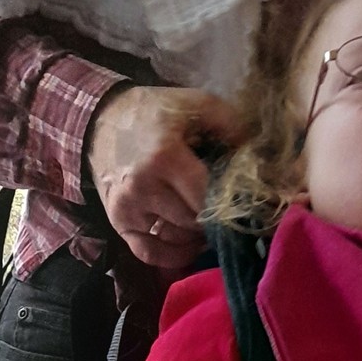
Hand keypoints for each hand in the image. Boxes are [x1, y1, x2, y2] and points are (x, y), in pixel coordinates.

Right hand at [87, 87, 243, 267]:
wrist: (102, 121)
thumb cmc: (155, 114)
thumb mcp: (195, 105)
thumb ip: (231, 126)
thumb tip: (259, 160)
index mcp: (164, 157)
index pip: (208, 197)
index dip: (231, 205)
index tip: (247, 205)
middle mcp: (143, 188)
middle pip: (195, 221)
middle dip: (216, 219)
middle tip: (228, 211)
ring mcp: (128, 210)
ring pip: (178, 238)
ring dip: (198, 234)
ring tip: (208, 219)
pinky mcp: (119, 224)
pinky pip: (152, 254)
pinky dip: (175, 255)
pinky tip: (191, 244)